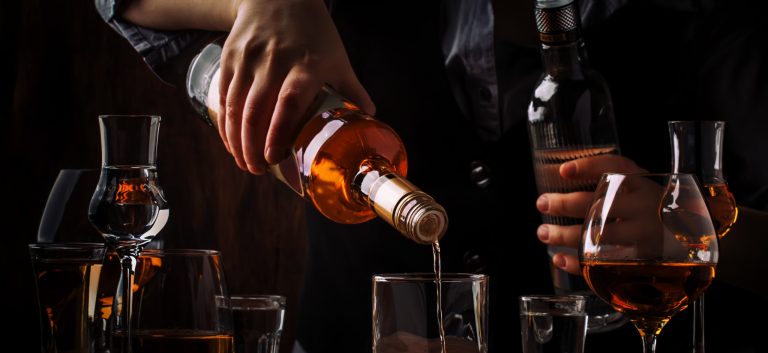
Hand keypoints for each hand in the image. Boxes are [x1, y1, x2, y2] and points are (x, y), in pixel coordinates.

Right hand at [218, 0, 374, 173]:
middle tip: (258, 170)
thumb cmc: (314, 33)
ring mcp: (249, 59)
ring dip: (236, 141)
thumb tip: (370, 120)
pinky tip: (231, 142)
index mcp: (306, 66)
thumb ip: (352, 90)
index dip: (279, 133)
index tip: (275, 158)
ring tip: (245, 163)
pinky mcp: (231, 57)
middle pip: (256, 111)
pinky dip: (225, 124)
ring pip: (235, 107)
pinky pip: (223, 97)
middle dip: (253, 147)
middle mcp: (274, 62)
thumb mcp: (338, 58)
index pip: (289, 103)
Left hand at [535, 154, 644, 274]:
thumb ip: (615, 181)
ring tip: (543, 233)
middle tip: (542, 203)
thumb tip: (562, 174)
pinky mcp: (641, 262)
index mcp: (644, 184)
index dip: (589, 167)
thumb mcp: (643, 189)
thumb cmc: (656, 210)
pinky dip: (578, 264)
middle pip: (600, 203)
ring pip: (598, 236)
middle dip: (565, 204)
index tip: (563, 171)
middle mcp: (645, 207)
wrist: (696, 242)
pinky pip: (604, 265)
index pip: (617, 168)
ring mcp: (644, 236)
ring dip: (564, 235)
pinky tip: (560, 258)